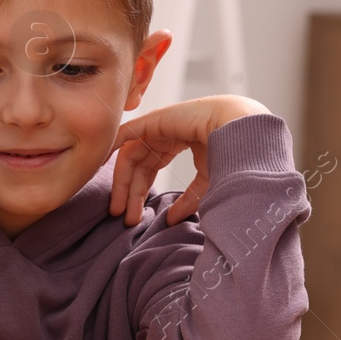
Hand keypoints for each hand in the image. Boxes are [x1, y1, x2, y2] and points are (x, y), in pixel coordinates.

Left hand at [108, 95, 269, 226]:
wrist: (239, 130)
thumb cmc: (231, 152)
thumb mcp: (207, 182)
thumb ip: (188, 200)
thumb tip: (171, 220)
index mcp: (179, 142)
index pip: (150, 168)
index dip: (140, 193)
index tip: (135, 217)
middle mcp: (165, 133)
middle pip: (138, 165)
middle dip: (130, 193)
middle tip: (124, 218)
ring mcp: (158, 125)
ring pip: (130, 156)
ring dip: (122, 183)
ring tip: (118, 208)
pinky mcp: (153, 119)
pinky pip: (125, 134)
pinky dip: (111, 148)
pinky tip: (101, 168)